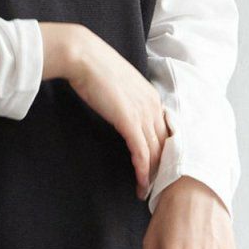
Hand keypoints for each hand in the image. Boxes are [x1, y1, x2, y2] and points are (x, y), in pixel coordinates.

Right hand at [39, 21, 169, 200]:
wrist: (83, 55)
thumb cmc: (94, 68)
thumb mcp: (117, 86)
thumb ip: (125, 101)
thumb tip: (122, 112)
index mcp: (152, 97)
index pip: (164, 131)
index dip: (163, 152)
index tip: (158, 169)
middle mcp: (152, 105)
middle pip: (164, 144)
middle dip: (161, 168)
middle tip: (156, 187)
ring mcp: (143, 113)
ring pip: (155, 151)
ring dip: (152, 175)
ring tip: (145, 192)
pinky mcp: (129, 121)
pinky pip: (141, 151)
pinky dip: (143, 169)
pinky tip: (141, 182)